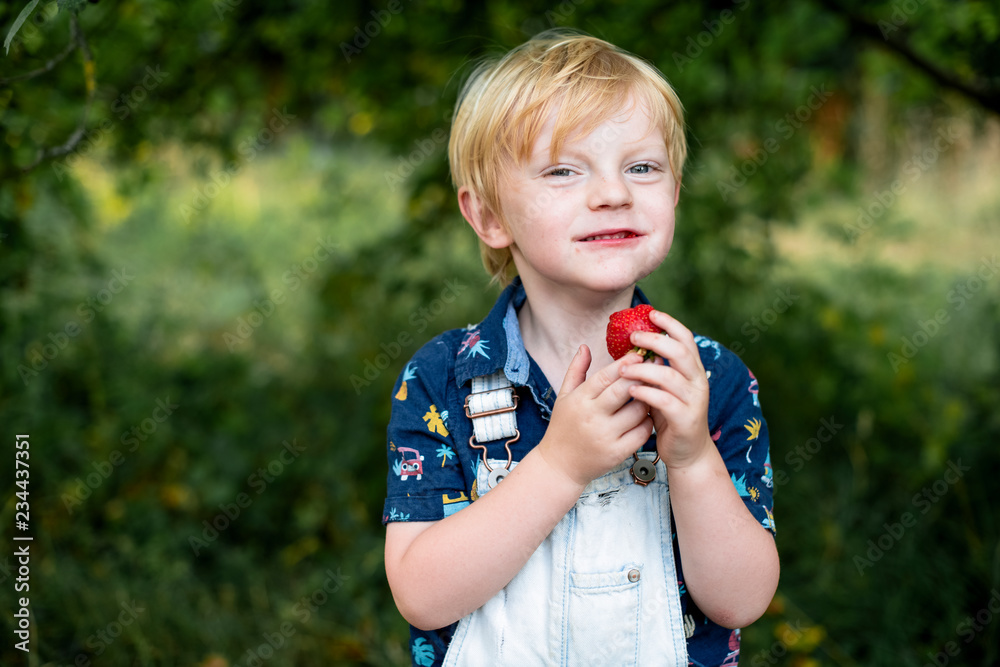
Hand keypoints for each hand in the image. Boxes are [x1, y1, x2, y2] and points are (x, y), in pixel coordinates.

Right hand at [536, 345, 653, 487]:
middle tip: (655, 367)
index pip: (605, 376)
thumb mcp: (564, 397)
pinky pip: (642, 432)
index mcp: (579, 400)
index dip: (624, 363)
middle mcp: (592, 417)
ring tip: (653, 391)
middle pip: (624, 391)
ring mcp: (605, 436)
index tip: (639, 354)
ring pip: (638, 411)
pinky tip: (646, 415)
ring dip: (649, 399)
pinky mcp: (617, 453)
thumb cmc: (564, 427)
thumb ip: (576, 371)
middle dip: (642, 376)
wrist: (560, 466)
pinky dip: (648, 422)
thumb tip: (585, 346)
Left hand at [619, 310, 712, 469]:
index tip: (651, 313)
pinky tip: (631, 390)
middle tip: (633, 337)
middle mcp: (696, 381)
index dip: (670, 324)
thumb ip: (655, 369)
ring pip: (669, 376)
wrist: (687, 452)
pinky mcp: (685, 419)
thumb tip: (636, 346)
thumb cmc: (670, 416)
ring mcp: (693, 400)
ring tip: (622, 369)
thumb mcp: (663, 388)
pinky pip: (665, 401)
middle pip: (680, 352)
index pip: (686, 339)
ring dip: (643, 369)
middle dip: (655, 341)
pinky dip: (646, 393)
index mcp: (692, 370)